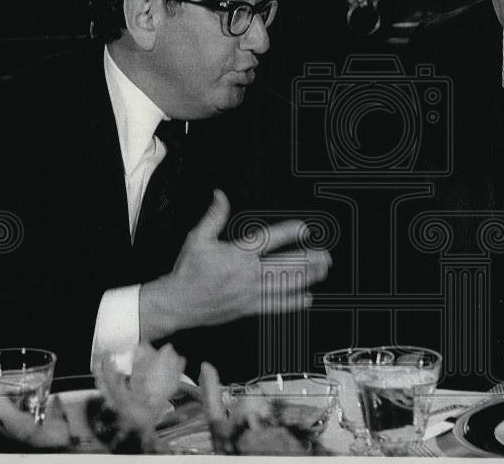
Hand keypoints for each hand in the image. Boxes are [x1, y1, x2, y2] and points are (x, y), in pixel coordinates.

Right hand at [139, 190, 330, 340]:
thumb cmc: (187, 272)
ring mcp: (250, 293)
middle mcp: (247, 274)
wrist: (177, 303)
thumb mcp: (197, 238)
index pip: (269, 240)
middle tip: (325, 255)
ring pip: (284, 284)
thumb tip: (220, 196)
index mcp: (237, 255)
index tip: (305, 229)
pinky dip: (292, 303)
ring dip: (306, 277)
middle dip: (308, 259)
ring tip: (322, 270)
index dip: (289, 233)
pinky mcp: (248, 308)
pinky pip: (275, 305)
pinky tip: (307, 298)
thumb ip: (214, 216)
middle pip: (285, 265)